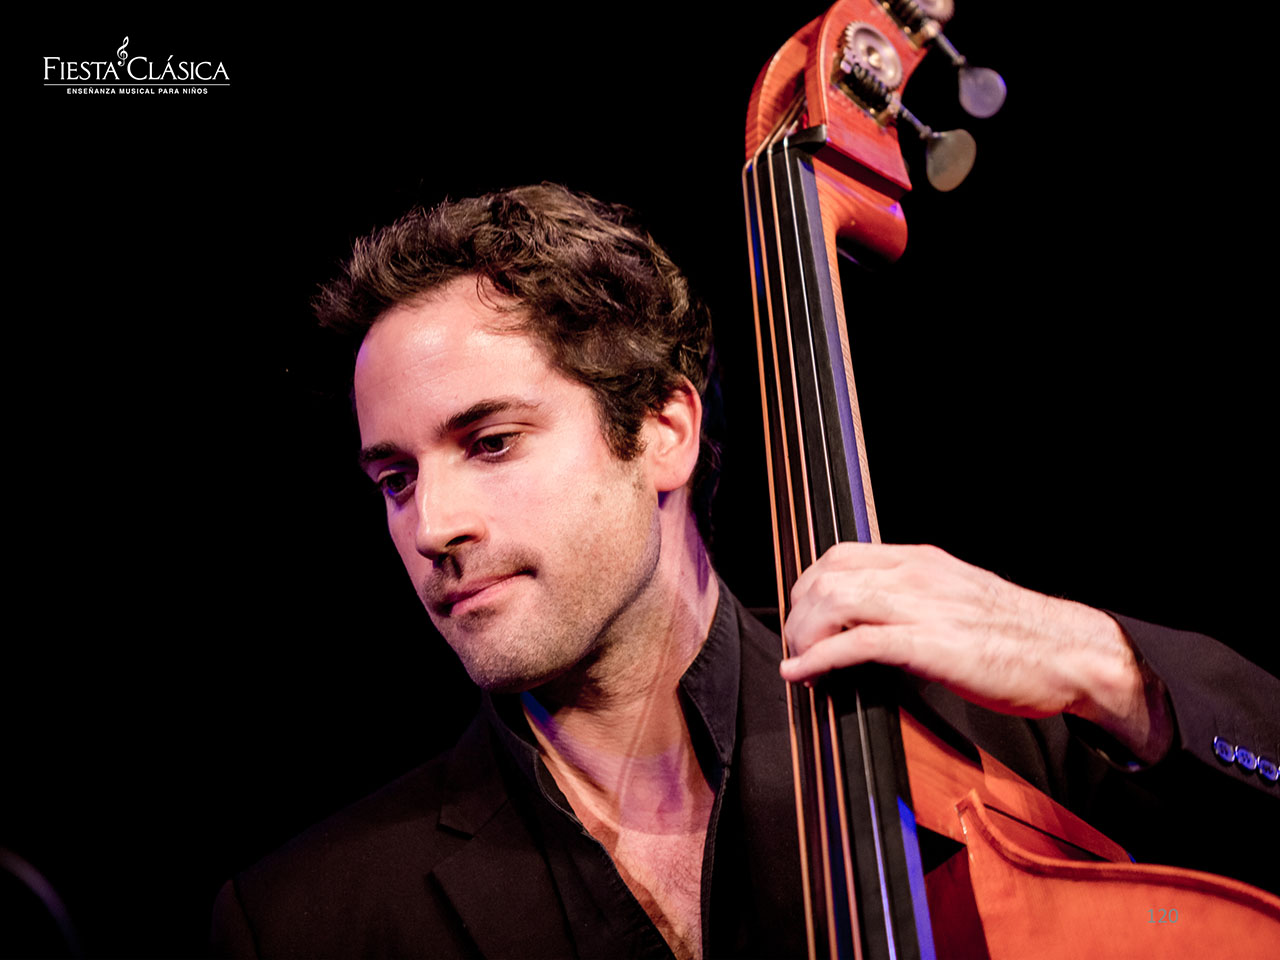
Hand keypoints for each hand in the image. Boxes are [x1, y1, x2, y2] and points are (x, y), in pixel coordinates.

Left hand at [779, 543, 1171, 762]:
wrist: (1073, 653)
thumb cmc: (1020, 636)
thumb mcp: (958, 600)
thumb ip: (915, 601)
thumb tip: (872, 624)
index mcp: (922, 562)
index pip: (841, 556)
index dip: (809, 587)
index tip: (803, 617)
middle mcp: (917, 576)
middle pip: (827, 576)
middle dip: (799, 613)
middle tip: (798, 645)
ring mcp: (923, 607)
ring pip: (834, 601)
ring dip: (804, 634)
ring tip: (802, 661)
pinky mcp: (930, 645)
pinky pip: (857, 643)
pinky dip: (820, 658)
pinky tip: (805, 674)